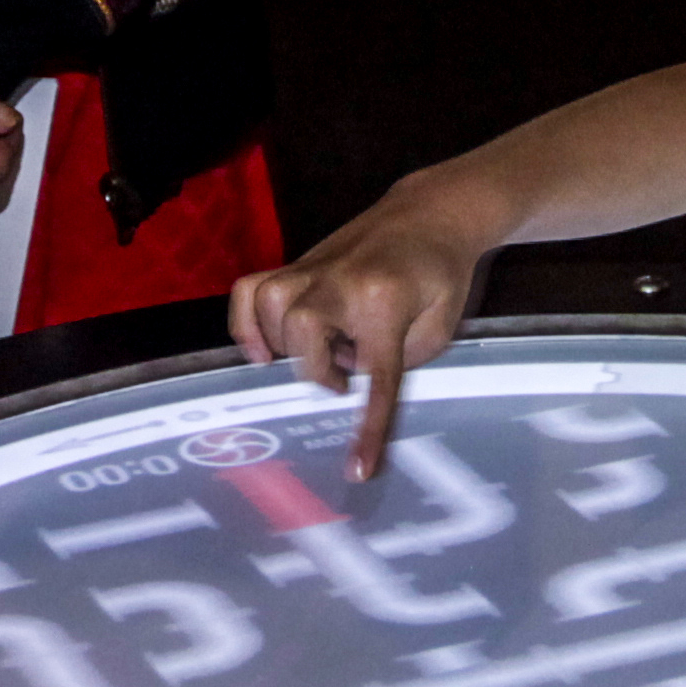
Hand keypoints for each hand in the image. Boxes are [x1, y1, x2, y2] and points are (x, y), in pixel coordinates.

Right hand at [231, 191, 496, 478]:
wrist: (430, 215)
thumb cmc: (441, 275)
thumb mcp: (440, 327)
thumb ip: (400, 362)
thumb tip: (353, 381)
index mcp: (386, 300)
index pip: (375, 377)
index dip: (368, 430)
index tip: (357, 471)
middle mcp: (341, 280)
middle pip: (303, 334)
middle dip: (321, 369)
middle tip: (346, 373)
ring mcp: (312, 268)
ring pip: (271, 309)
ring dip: (289, 346)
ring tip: (318, 354)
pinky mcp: (297, 265)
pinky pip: (249, 290)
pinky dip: (245, 325)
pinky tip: (261, 351)